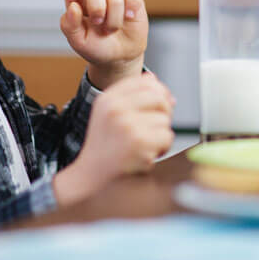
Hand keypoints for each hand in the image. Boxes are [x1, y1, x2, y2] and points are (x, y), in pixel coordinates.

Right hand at [52, 73, 173, 205]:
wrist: (92, 178)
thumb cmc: (104, 148)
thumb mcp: (109, 115)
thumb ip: (133, 98)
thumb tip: (163, 89)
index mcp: (108, 99)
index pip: (146, 81)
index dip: (159, 92)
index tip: (158, 106)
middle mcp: (116, 108)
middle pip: (159, 97)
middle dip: (164, 113)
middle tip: (154, 128)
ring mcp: (127, 125)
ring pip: (165, 119)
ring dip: (161, 135)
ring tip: (144, 145)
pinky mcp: (139, 143)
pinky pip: (166, 137)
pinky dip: (162, 148)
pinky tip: (146, 155)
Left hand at [59, 0, 147, 89]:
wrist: (119, 57)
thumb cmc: (96, 46)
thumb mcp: (78, 42)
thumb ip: (70, 25)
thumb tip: (73, 7)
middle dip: (96, 7)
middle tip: (98, 23)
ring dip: (114, 20)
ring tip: (112, 29)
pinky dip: (133, 4)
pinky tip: (130, 16)